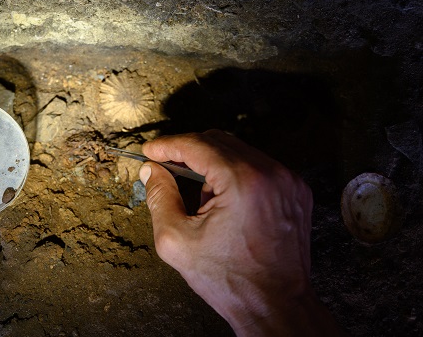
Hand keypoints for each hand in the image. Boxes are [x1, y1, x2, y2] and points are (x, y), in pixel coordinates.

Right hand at [140, 130, 343, 335]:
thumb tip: (151, 171)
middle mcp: (271, 173)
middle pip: (219, 141)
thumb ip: (159, 198)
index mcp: (243, 181)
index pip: (197, 145)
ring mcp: (288, 180)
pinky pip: (258, 167)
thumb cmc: (228, 279)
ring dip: (211, 164)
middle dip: (188, 150)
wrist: (276, 305)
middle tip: (164, 165)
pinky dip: (235, 174)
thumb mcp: (177, 241)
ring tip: (199, 198)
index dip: (168, 145)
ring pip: (239, 152)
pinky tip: (223, 202)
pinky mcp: (296, 191)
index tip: (150, 150)